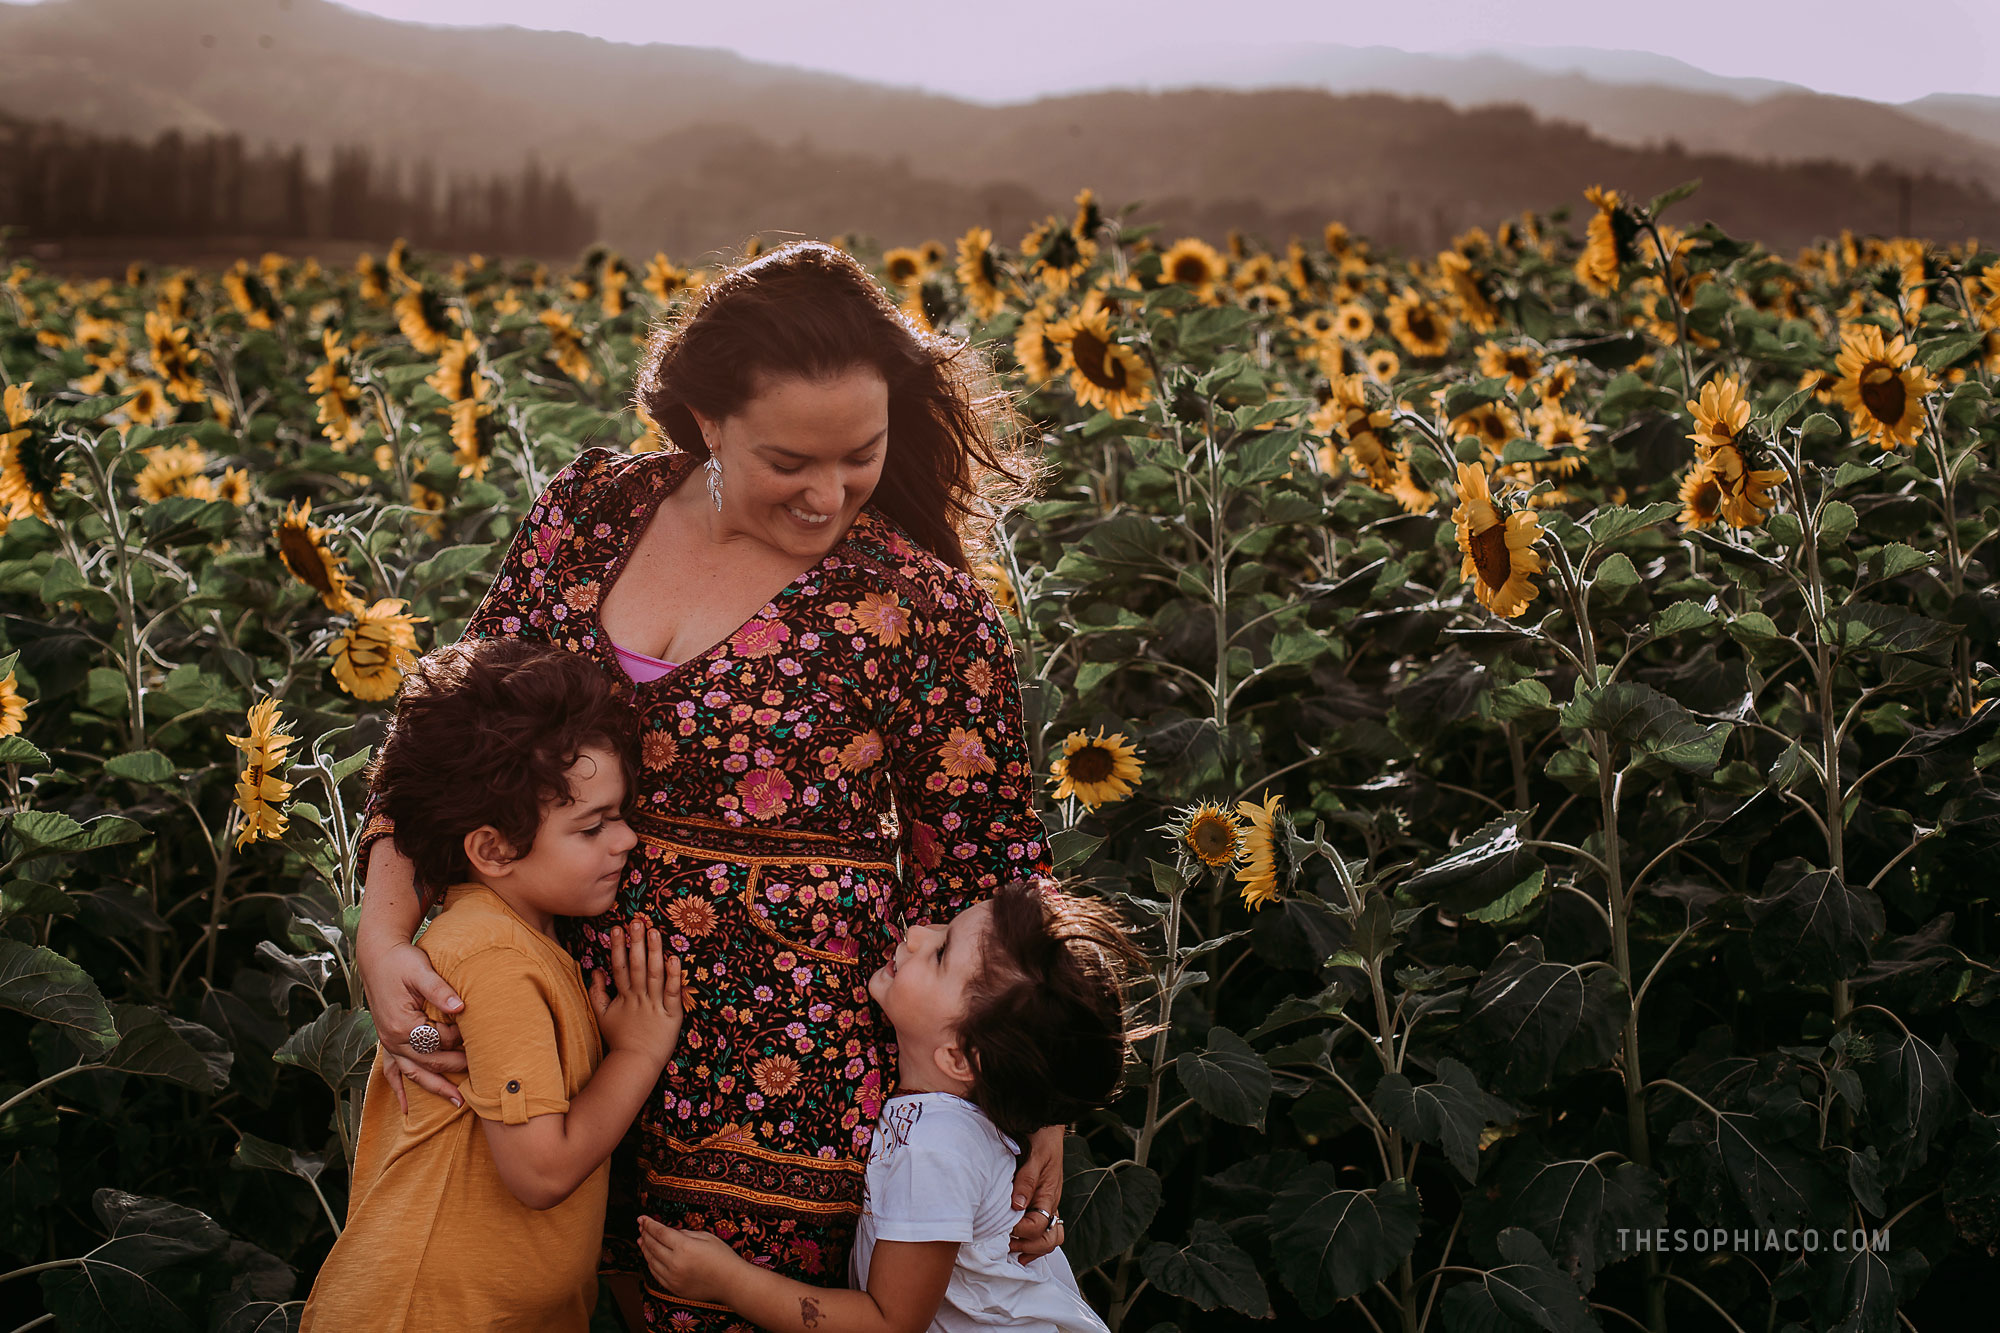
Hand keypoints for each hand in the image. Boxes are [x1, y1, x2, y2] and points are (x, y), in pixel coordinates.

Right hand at [363, 939, 467, 1113]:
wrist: (377, 956)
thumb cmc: (401, 961)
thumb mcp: (421, 971)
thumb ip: (440, 991)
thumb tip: (461, 1007)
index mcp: (403, 1025)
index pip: (440, 1041)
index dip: (461, 1040)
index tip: (481, 1036)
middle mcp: (394, 1040)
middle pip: (430, 1062)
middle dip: (455, 1071)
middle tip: (483, 1080)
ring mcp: (389, 1043)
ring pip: (413, 1073)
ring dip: (435, 1088)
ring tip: (458, 1103)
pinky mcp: (387, 1041)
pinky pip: (392, 1071)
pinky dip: (400, 1089)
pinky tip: (407, 1106)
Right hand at [591, 923, 682, 1065]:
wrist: (635, 1064)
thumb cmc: (619, 1039)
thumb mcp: (601, 1015)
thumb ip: (596, 992)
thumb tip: (595, 970)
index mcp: (623, 997)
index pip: (620, 967)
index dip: (618, 947)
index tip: (617, 928)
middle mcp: (639, 998)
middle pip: (637, 967)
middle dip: (636, 943)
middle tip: (637, 921)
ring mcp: (655, 1006)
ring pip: (655, 975)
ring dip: (654, 952)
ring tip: (654, 932)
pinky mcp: (671, 1016)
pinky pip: (672, 993)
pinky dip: (673, 977)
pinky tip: (674, 959)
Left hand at [637, 1217, 744, 1304]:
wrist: (731, 1283)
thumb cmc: (722, 1257)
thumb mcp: (706, 1237)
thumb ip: (685, 1233)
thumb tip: (670, 1233)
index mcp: (684, 1247)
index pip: (660, 1233)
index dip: (649, 1224)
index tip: (642, 1218)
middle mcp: (675, 1263)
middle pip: (652, 1246)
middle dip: (645, 1234)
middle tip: (641, 1227)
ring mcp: (673, 1278)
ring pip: (651, 1261)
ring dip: (645, 1250)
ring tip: (642, 1240)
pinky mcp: (674, 1288)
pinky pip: (656, 1275)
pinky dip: (651, 1264)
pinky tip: (651, 1257)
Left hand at [1008, 1124, 1066, 1262]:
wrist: (1046, 1123)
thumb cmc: (1042, 1137)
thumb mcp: (1035, 1155)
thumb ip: (1027, 1180)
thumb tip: (1017, 1206)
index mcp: (1049, 1194)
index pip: (1039, 1225)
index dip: (1021, 1230)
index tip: (1005, 1225)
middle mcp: (1050, 1203)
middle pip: (1049, 1239)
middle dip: (1028, 1245)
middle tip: (1007, 1243)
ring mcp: (1046, 1204)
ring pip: (1049, 1239)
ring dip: (1032, 1248)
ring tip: (1012, 1249)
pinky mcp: (1040, 1201)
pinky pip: (1042, 1230)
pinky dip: (1032, 1243)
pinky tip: (1018, 1247)